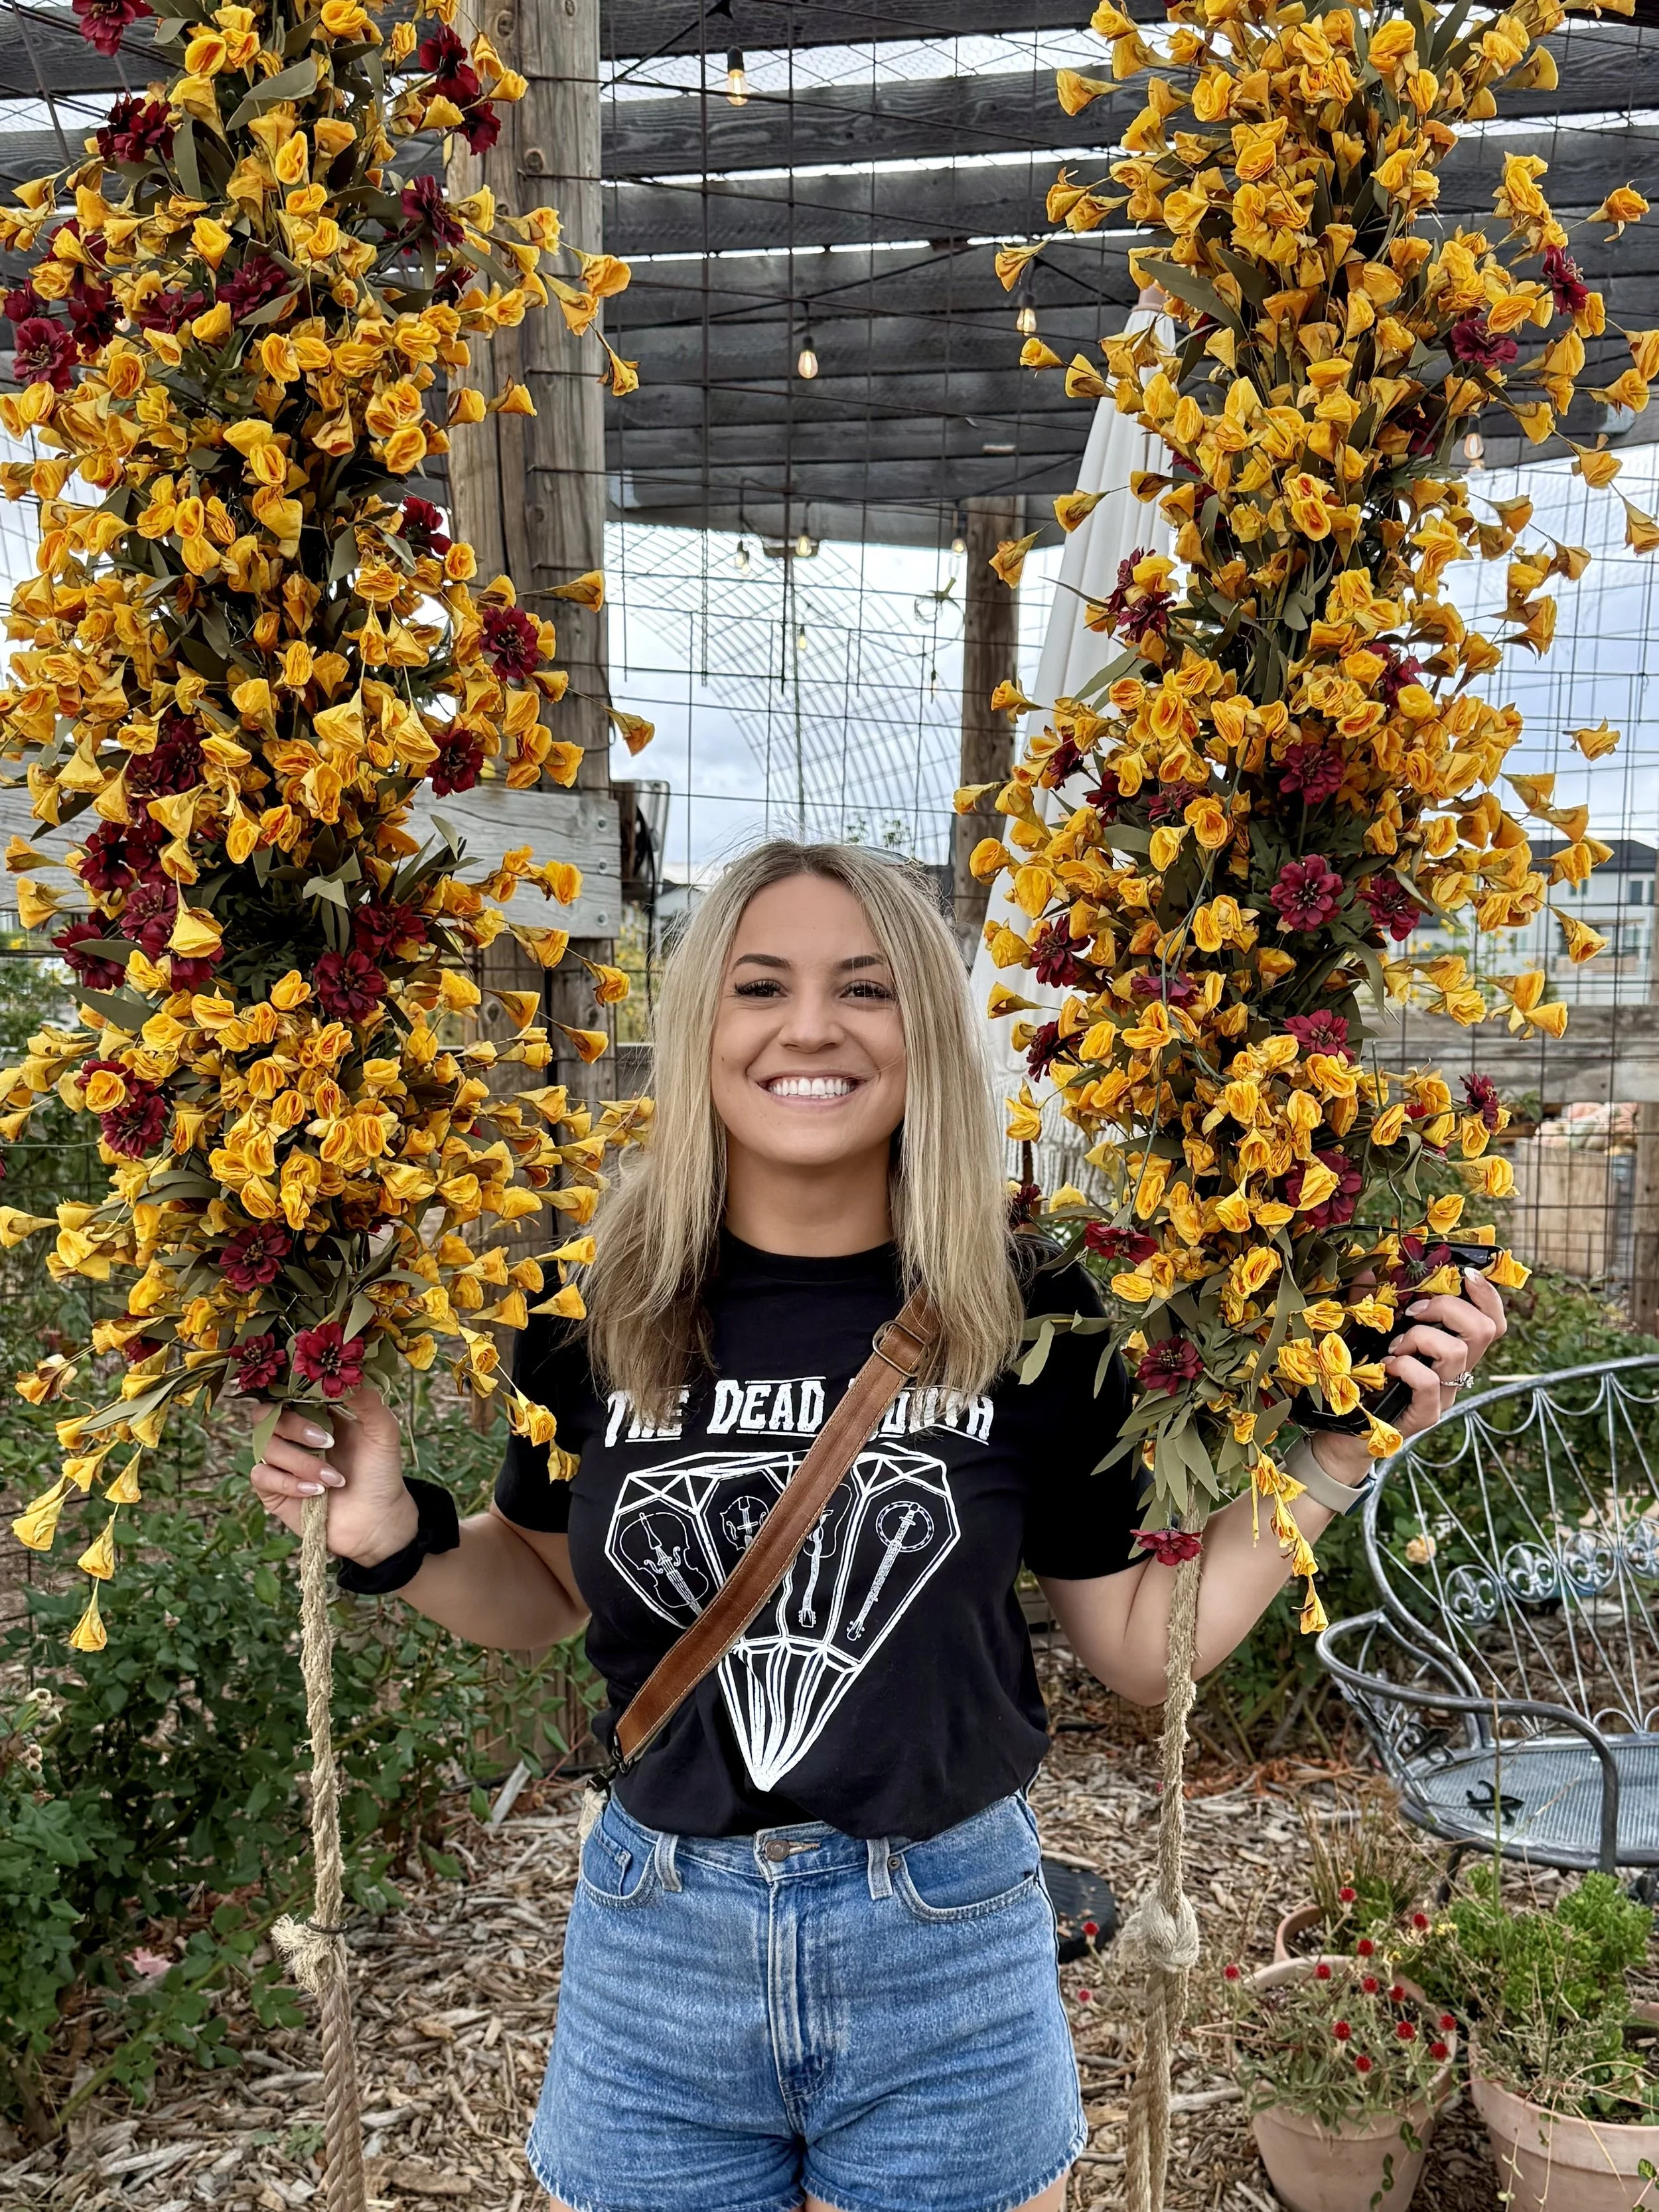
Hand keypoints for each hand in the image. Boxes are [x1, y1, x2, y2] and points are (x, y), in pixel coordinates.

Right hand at [248, 1386, 413, 1565]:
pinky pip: (262, 1476)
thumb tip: (350, 1375)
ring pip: (265, 1448)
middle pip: (266, 1415)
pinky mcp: (273, 1490)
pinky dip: (288, 1482)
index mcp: (316, 1414)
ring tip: (334, 1479)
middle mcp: (293, 1435)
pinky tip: (315, 1491)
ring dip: (302, 1462)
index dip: (291, 1391)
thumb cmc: (380, 1473)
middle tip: (327, 1441)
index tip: (310, 1394)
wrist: (377, 1520)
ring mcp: (282, 1462)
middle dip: (295, 1427)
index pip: (288, 1392)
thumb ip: (368, 1402)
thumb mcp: (383, 1433)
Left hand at [1310, 1270, 1506, 1486]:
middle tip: (1413, 1313)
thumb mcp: (1367, 1334)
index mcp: (1449, 1348)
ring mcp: (1445, 1394)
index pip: (1492, 1320)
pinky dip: (1407, 1366)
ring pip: (1458, 1352)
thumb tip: (1368, 1271)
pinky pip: (1430, 1382)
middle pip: (1486, 1329)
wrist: (1344, 1432)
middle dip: (1449, 1307)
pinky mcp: (1426, 1414)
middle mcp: (1455, 1371)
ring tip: (1394, 1346)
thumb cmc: (1361, 1380)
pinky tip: (1388, 1367)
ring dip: (1421, 1337)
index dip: (1487, 1294)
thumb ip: (1371, 1303)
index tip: (1463, 1275)